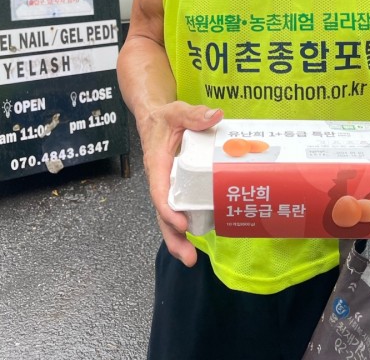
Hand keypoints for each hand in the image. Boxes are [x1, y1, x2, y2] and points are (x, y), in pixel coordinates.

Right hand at [138, 102, 222, 266]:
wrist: (153, 118)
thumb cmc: (164, 118)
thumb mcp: (177, 112)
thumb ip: (194, 114)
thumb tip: (215, 115)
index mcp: (158, 164)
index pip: (160, 192)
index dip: (169, 210)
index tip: (182, 224)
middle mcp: (160, 179)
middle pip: (162, 213)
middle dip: (173, 236)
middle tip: (188, 257)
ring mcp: (167, 185)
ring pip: (168, 216)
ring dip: (178, 237)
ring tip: (190, 258)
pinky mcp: (175, 186)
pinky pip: (178, 208)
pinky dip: (184, 225)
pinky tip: (197, 236)